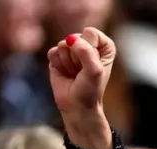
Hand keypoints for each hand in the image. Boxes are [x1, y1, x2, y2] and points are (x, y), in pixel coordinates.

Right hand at [48, 28, 114, 148]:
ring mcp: (72, 50)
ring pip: (63, 45)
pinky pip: (53, 52)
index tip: (92, 66)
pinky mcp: (58, 56)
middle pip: (75, 38)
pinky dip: (57, 65)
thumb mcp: (94, 71)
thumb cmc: (91, 90)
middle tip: (81, 72)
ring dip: (68, 63)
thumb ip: (86, 52)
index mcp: (104, 45)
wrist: (77, 107)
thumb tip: (71, 39)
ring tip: (74, 74)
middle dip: (77, 58)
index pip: (90, 33)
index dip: (89, 50)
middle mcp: (88, 44)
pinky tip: (65, 73)